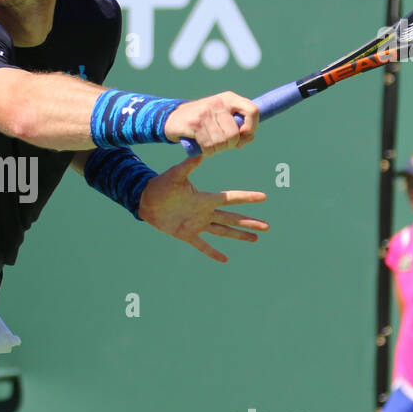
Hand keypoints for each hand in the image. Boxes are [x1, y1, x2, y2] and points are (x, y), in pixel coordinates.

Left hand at [138, 153, 269, 262]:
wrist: (145, 200)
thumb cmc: (160, 185)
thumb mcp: (176, 175)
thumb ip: (189, 165)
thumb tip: (201, 152)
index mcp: (205, 198)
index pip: (231, 198)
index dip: (247, 197)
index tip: (264, 197)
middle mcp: (205, 212)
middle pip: (232, 218)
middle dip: (249, 222)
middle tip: (267, 227)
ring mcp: (197, 224)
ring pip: (223, 231)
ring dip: (239, 235)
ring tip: (255, 239)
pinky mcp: (187, 234)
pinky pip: (202, 245)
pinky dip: (212, 252)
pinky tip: (225, 259)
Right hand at [162, 92, 257, 155]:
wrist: (172, 117)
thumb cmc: (201, 120)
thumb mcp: (220, 115)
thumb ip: (236, 124)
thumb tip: (250, 137)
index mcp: (228, 98)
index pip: (252, 111)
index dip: (252, 127)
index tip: (243, 136)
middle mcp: (218, 103)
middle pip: (235, 133)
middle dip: (230, 145)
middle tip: (221, 145)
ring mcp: (205, 113)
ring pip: (222, 142)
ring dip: (217, 150)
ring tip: (211, 147)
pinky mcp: (194, 124)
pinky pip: (208, 146)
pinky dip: (208, 152)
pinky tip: (204, 149)